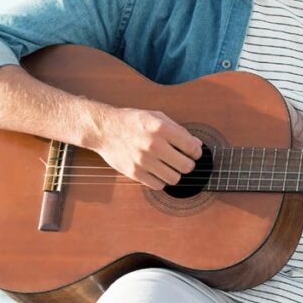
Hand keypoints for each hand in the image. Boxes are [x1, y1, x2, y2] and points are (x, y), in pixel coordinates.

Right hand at [83, 105, 202, 189]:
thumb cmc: (133, 121)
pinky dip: (161, 180)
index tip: (194, 153)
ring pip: (174, 178)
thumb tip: (197, 145)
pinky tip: (157, 171)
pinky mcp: (134, 172)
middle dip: (188, 164)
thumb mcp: (157, 116)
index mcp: (161, 128)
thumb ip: (179, 130)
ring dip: (175, 174)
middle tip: (183, 161)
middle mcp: (153, 145)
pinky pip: (158, 185)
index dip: (197, 152)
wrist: (105, 129)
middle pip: (186, 166)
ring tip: (170, 167)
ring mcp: (143, 160)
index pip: (192, 147)